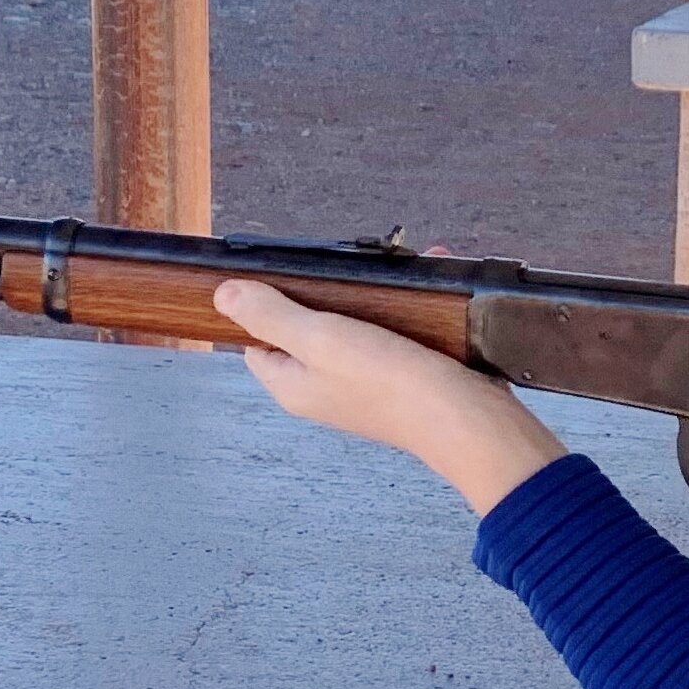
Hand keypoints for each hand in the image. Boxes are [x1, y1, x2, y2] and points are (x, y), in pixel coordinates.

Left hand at [220, 279, 567, 513]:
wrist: (466, 419)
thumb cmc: (391, 385)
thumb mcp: (320, 338)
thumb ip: (271, 315)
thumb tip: (221, 296)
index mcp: (292, 385)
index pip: (258, 340)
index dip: (265, 304)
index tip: (287, 273)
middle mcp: (324, 387)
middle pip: (308, 327)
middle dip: (331, 290)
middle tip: (350, 269)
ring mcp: (364, 384)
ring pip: (356, 323)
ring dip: (376, 292)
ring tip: (397, 268)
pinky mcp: (403, 377)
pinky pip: (396, 330)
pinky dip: (409, 304)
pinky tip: (429, 279)